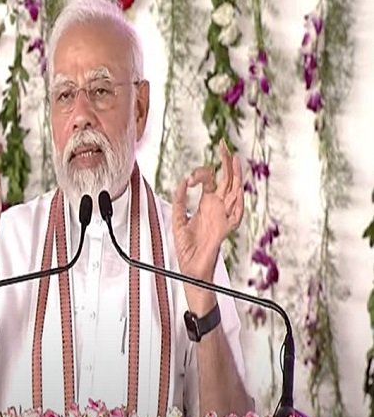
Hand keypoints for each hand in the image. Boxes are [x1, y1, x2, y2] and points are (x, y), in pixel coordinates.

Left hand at [172, 140, 243, 311]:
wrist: (190, 269)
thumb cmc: (187, 247)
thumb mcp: (178, 219)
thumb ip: (180, 201)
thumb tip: (182, 183)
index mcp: (207, 205)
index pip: (211, 181)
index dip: (203, 172)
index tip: (191, 174)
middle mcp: (217, 209)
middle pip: (226, 182)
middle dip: (226, 164)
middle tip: (225, 147)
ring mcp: (223, 218)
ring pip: (233, 193)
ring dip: (235, 178)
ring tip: (235, 160)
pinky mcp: (224, 230)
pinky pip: (234, 215)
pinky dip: (236, 204)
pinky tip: (237, 191)